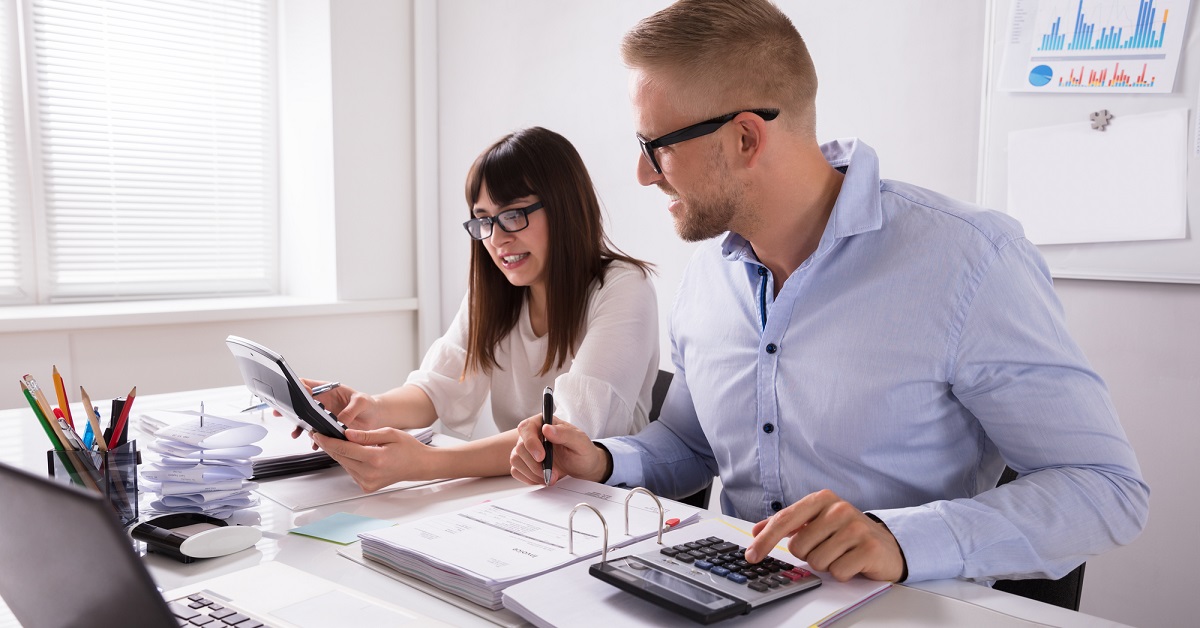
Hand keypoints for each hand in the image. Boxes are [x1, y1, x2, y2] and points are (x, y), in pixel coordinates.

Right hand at [289, 379, 384, 439]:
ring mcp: (323, 416)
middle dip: (289, 408)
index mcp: (329, 390)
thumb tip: (340, 422)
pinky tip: (314, 444)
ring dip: (299, 427)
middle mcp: (323, 403)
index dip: (299, 387)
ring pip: (306, 420)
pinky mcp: (327, 428)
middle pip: (301, 403)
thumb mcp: (362, 402)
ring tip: (295, 433)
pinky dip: (314, 439)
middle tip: (279, 412)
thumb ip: (350, 410)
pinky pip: (316, 433)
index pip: (308, 384)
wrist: (376, 418)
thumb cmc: (369, 404)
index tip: (296, 393)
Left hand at [311, 428, 427, 491]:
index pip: (344, 449)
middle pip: (341, 457)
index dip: (329, 440)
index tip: (318, 433)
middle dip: (330, 445)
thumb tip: (346, 433)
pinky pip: (351, 471)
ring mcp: (367, 482)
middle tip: (321, 434)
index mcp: (376, 459)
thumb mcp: (389, 433)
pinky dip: (348, 461)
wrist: (419, 465)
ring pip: (344, 464)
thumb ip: (366, 435)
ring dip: (339, 453)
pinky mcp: (367, 486)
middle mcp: (370, 474)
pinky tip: (351, 452)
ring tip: (336, 441)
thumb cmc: (408, 448)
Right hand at [510, 414, 608, 485]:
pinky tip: (542, 478)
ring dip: (533, 473)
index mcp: (544, 423)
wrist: (583, 467)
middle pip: (520, 447)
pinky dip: (529, 478)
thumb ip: (565, 434)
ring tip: (551, 477)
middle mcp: (533, 434)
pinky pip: (516, 471)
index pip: (526, 427)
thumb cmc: (583, 451)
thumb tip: (546, 428)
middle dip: (535, 464)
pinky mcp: (524, 463)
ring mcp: (527, 449)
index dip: (530, 442)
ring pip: (516, 459)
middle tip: (552, 473)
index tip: (541, 456)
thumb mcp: (580, 442)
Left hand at [746, 489, 905, 581]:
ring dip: (826, 564)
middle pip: (799, 547)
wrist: (886, 544)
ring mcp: (855, 528)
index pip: (785, 520)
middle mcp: (839, 509)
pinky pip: (837, 572)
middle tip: (827, 547)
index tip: (752, 555)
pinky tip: (852, 562)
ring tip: (841, 554)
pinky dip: (841, 573)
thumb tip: (756, 531)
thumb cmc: (846, 532)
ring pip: (817, 561)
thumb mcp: (816, 521)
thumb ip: (787, 524)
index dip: (765, 540)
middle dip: (808, 554)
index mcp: (822, 499)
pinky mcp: (869, 549)